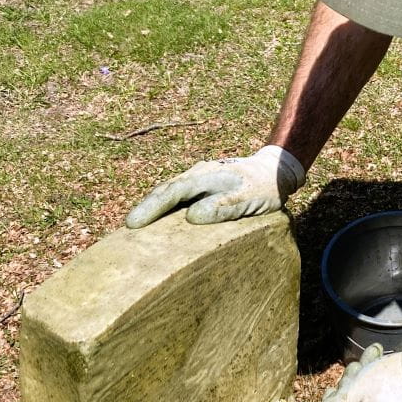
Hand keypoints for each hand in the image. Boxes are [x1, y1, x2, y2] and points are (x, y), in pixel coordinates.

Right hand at [124, 144, 304, 227]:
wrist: (274, 173)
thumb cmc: (262, 189)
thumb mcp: (246, 199)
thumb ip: (221, 207)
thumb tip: (191, 216)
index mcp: (204, 176)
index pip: (171, 193)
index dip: (152, 209)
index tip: (134, 224)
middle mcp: (196, 174)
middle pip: (164, 191)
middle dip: (145, 208)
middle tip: (128, 228)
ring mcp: (198, 178)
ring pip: (169, 192)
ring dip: (153, 207)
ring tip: (137, 227)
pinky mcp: (201, 186)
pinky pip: (178, 196)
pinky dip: (165, 207)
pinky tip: (159, 221)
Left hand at [305, 341, 401, 401]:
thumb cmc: (388, 379)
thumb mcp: (354, 391)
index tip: (331, 397)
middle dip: (342, 391)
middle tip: (351, 375)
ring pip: (357, 398)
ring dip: (357, 378)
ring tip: (368, 362)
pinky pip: (372, 393)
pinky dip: (370, 376)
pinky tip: (375, 359)